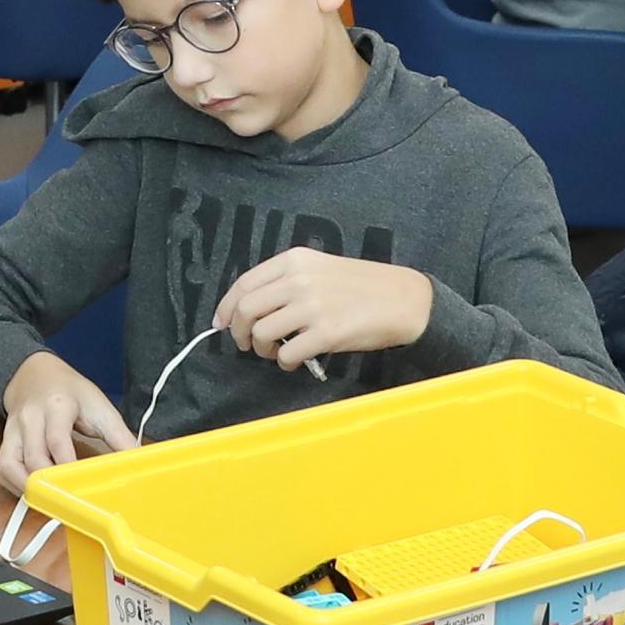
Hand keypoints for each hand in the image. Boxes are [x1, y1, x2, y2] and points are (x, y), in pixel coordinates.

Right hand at [0, 353, 134, 496]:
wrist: (36, 374)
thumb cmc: (71, 392)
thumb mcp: (100, 406)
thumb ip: (119, 435)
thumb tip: (139, 461)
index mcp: (57, 405)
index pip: (57, 440)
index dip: (66, 466)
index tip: (80, 486)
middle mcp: (31, 417)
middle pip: (33, 457)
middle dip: (48, 482)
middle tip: (69, 501)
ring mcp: (14, 430)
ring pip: (10, 465)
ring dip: (27, 487)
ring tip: (49, 501)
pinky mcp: (6, 441)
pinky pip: (3, 468)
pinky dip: (15, 485)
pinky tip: (33, 492)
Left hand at [214, 249, 436, 373]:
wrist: (404, 300)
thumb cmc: (362, 286)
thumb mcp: (321, 268)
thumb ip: (287, 281)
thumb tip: (250, 309)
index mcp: (295, 260)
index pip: (244, 283)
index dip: (226, 307)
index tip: (220, 324)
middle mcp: (299, 280)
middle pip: (247, 309)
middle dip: (239, 332)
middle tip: (249, 345)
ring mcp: (313, 306)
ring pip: (262, 333)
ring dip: (263, 350)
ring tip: (277, 353)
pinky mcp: (327, 333)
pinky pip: (288, 354)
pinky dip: (284, 363)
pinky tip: (295, 362)